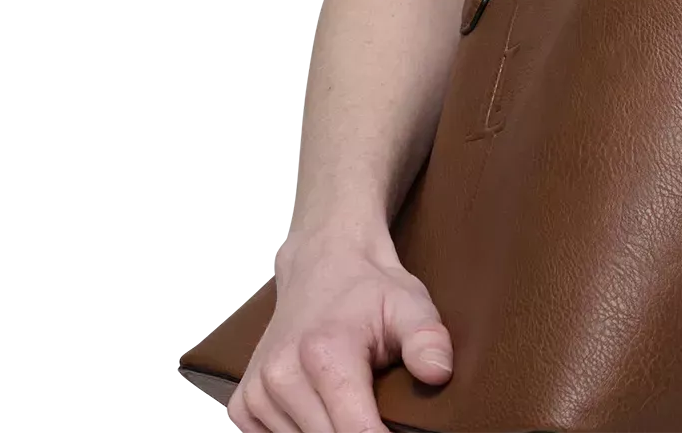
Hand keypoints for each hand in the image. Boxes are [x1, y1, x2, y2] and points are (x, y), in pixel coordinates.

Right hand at [226, 235, 454, 432]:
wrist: (322, 264)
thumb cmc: (370, 290)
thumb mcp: (410, 303)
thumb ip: (427, 338)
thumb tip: (438, 374)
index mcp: (325, 352)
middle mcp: (282, 374)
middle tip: (381, 423)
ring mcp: (257, 391)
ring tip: (352, 409)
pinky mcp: (243, 404)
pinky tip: (318, 415)